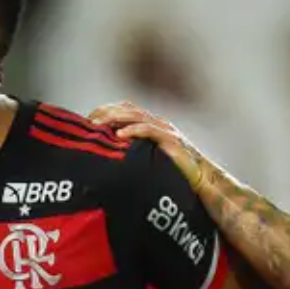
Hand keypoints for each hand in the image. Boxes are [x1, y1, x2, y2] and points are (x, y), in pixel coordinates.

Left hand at [87, 101, 208, 191]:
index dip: (105, 110)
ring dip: (115, 118)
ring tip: (98, 125)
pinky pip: (150, 131)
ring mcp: (165, 130)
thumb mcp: (149, 159)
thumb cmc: (175, 173)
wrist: (202, 179)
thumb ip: (133, 154)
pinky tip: (120, 135)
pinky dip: (134, 130)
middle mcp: (157, 123)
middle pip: (127, 109)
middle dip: (106, 112)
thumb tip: (108, 159)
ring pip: (137, 116)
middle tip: (88, 121)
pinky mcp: (172, 141)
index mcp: (151, 125)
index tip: (87, 119)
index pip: (125, 110)